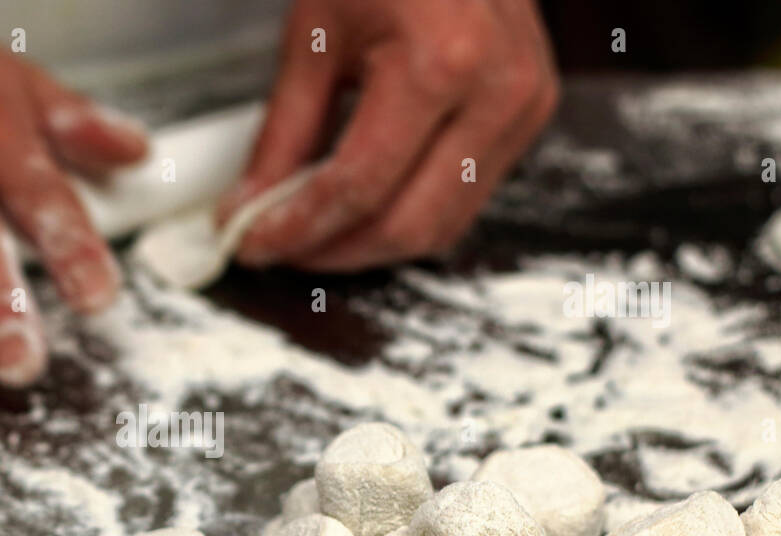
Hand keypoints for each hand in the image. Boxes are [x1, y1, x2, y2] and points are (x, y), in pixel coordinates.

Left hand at [222, 0, 557, 271]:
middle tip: (277, 248)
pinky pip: (464, 199)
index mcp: (441, 62)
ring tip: (313, 233)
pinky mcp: (529, 115)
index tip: (251, 240)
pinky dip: (407, 215)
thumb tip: (253, 206)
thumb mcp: (315, 37)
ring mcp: (523, 106)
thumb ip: (283, 135)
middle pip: (405, 225)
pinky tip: (362, 209)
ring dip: (369, 245)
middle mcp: (497, 91)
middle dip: (332, 252)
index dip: (296, 228)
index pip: (357, 187)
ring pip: (440, 227)